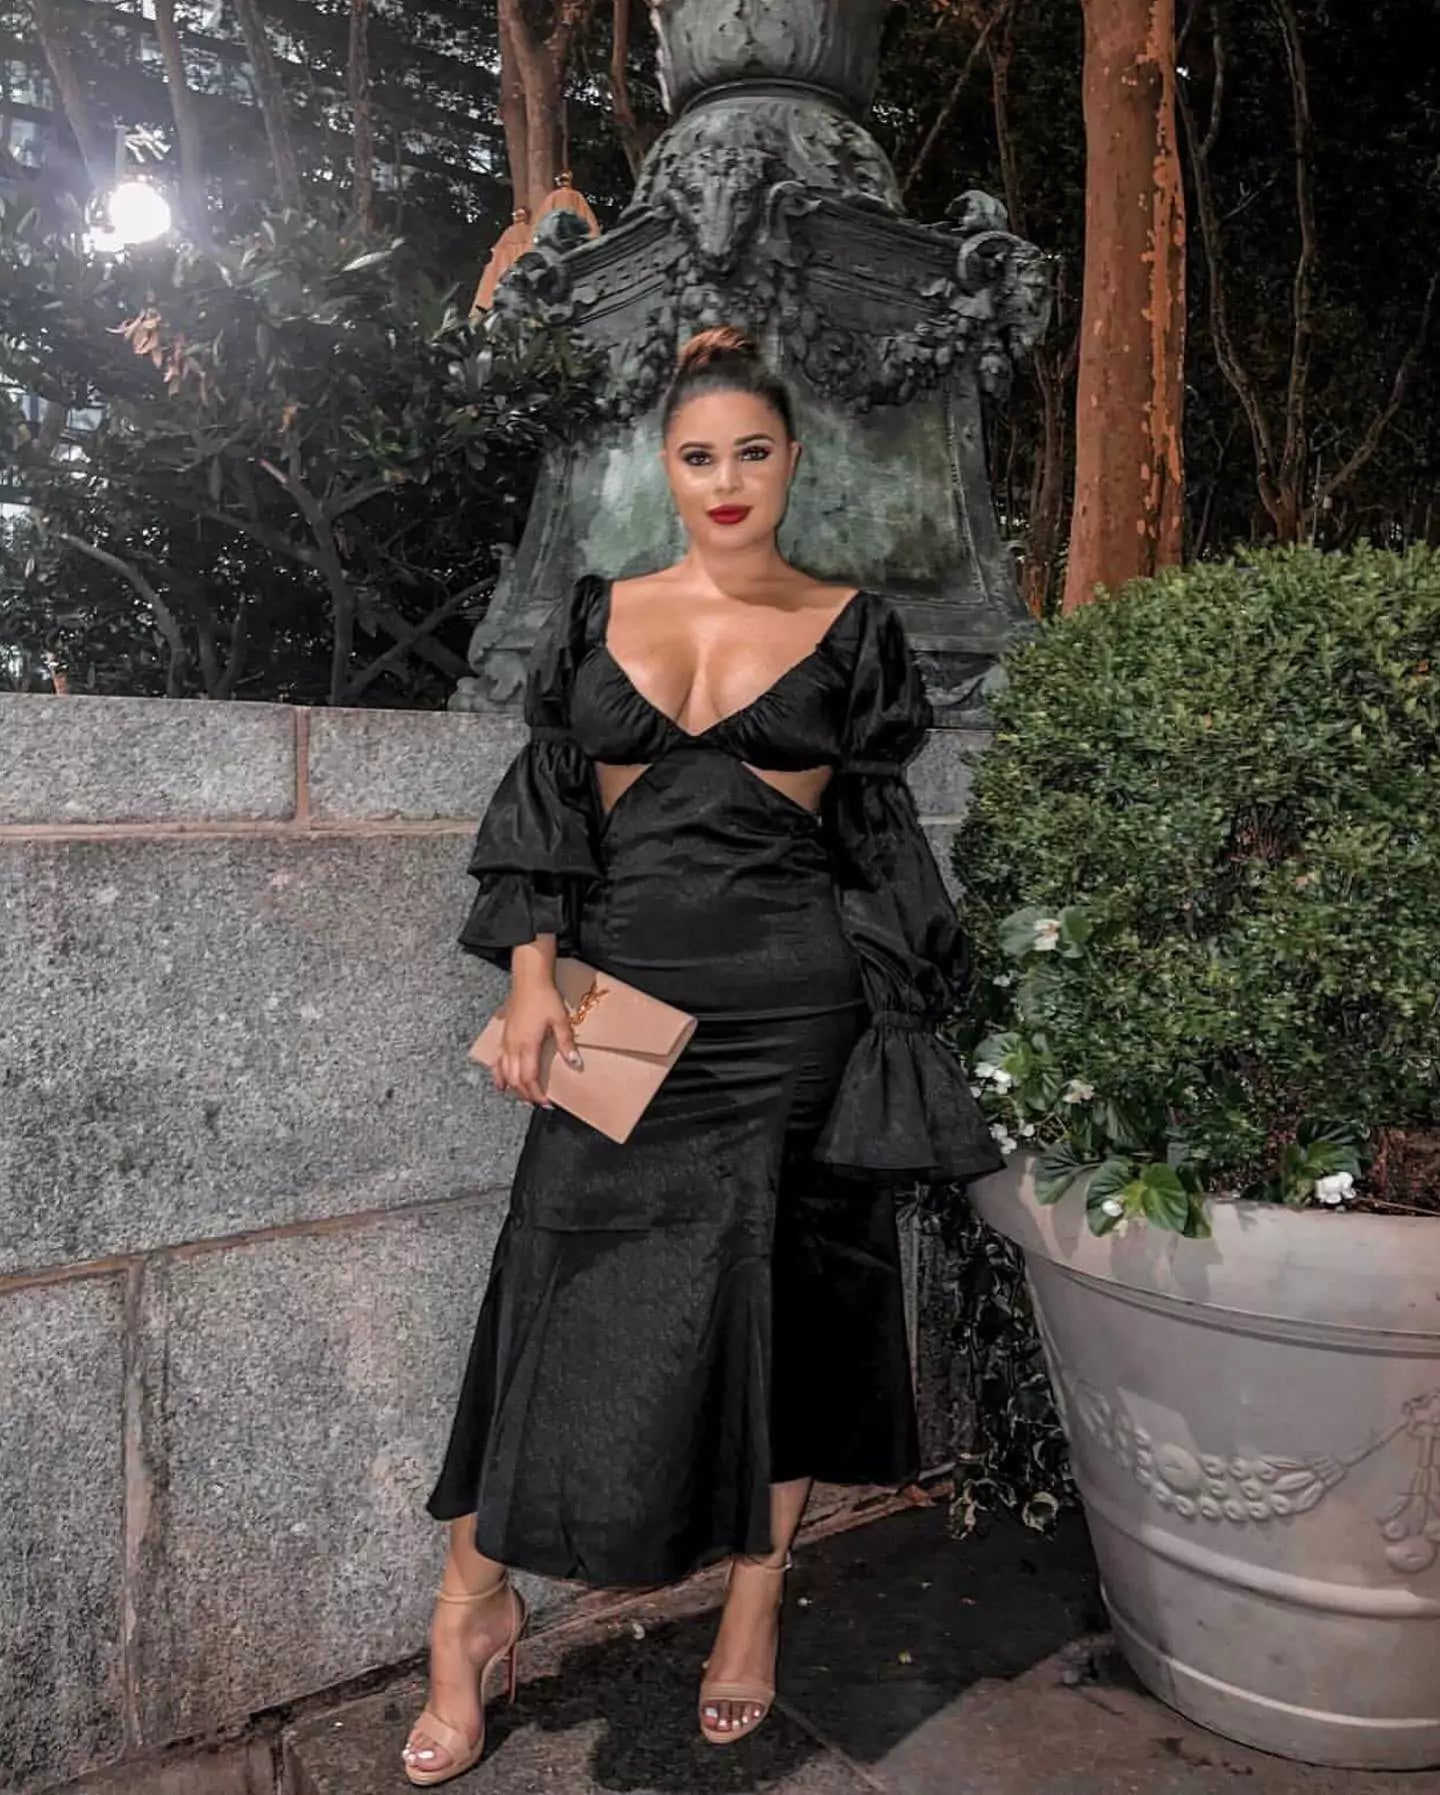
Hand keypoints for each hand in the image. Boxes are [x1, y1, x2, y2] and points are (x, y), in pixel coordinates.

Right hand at [491, 973, 583, 1108]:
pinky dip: (498, 1075)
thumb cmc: (545, 997)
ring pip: (505, 1073)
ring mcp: (506, 1041)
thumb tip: (575, 1063)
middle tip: (538, 1103)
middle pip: (516, 1080)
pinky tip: (501, 1084)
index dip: (537, 1094)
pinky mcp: (504, 1036)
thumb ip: (566, 1043)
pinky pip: (497, 1061)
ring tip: (524, 1096)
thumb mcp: (560, 1020)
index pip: (529, 1078)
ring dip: (514, 1088)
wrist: (528, 979)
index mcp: (528, 1045)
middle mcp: (513, 1046)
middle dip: (526, 1095)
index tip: (546, 1103)